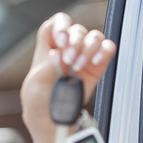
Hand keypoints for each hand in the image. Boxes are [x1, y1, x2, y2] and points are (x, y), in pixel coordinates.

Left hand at [20, 12, 116, 142]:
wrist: (52, 118)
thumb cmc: (38, 100)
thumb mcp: (35, 84)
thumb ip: (47, 67)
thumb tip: (59, 54)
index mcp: (48, 48)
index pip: (54, 24)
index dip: (59, 26)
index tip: (60, 41)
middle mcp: (67, 49)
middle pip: (76, 29)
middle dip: (74, 41)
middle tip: (68, 60)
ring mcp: (83, 56)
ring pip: (93, 36)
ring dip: (87, 48)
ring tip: (78, 66)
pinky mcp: (97, 66)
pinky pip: (107, 48)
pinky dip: (104, 50)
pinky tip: (95, 61)